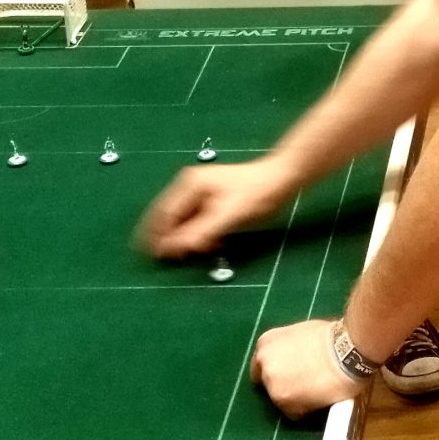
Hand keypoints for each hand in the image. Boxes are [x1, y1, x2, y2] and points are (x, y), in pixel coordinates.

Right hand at [139, 158, 291, 259]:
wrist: (282, 179)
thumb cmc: (257, 195)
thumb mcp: (228, 216)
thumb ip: (201, 232)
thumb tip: (173, 248)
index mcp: (190, 185)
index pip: (165, 214)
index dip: (158, 236)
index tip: (155, 256)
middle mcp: (190, 186)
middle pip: (170, 217)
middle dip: (169, 238)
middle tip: (168, 260)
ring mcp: (200, 193)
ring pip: (182, 221)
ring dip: (185, 238)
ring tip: (195, 252)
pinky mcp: (211, 201)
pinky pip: (195, 221)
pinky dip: (198, 235)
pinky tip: (210, 244)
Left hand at [251, 317, 362, 418]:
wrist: (348, 350)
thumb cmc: (332, 337)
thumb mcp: (301, 333)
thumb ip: (288, 347)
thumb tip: (292, 357)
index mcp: (266, 344)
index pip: (260, 366)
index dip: (277, 371)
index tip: (290, 374)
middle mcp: (264, 364)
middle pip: (268, 384)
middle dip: (283, 385)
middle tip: (305, 383)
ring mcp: (272, 385)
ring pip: (280, 400)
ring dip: (295, 398)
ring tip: (317, 391)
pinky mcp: (285, 404)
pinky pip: (294, 412)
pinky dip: (305, 409)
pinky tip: (321, 398)